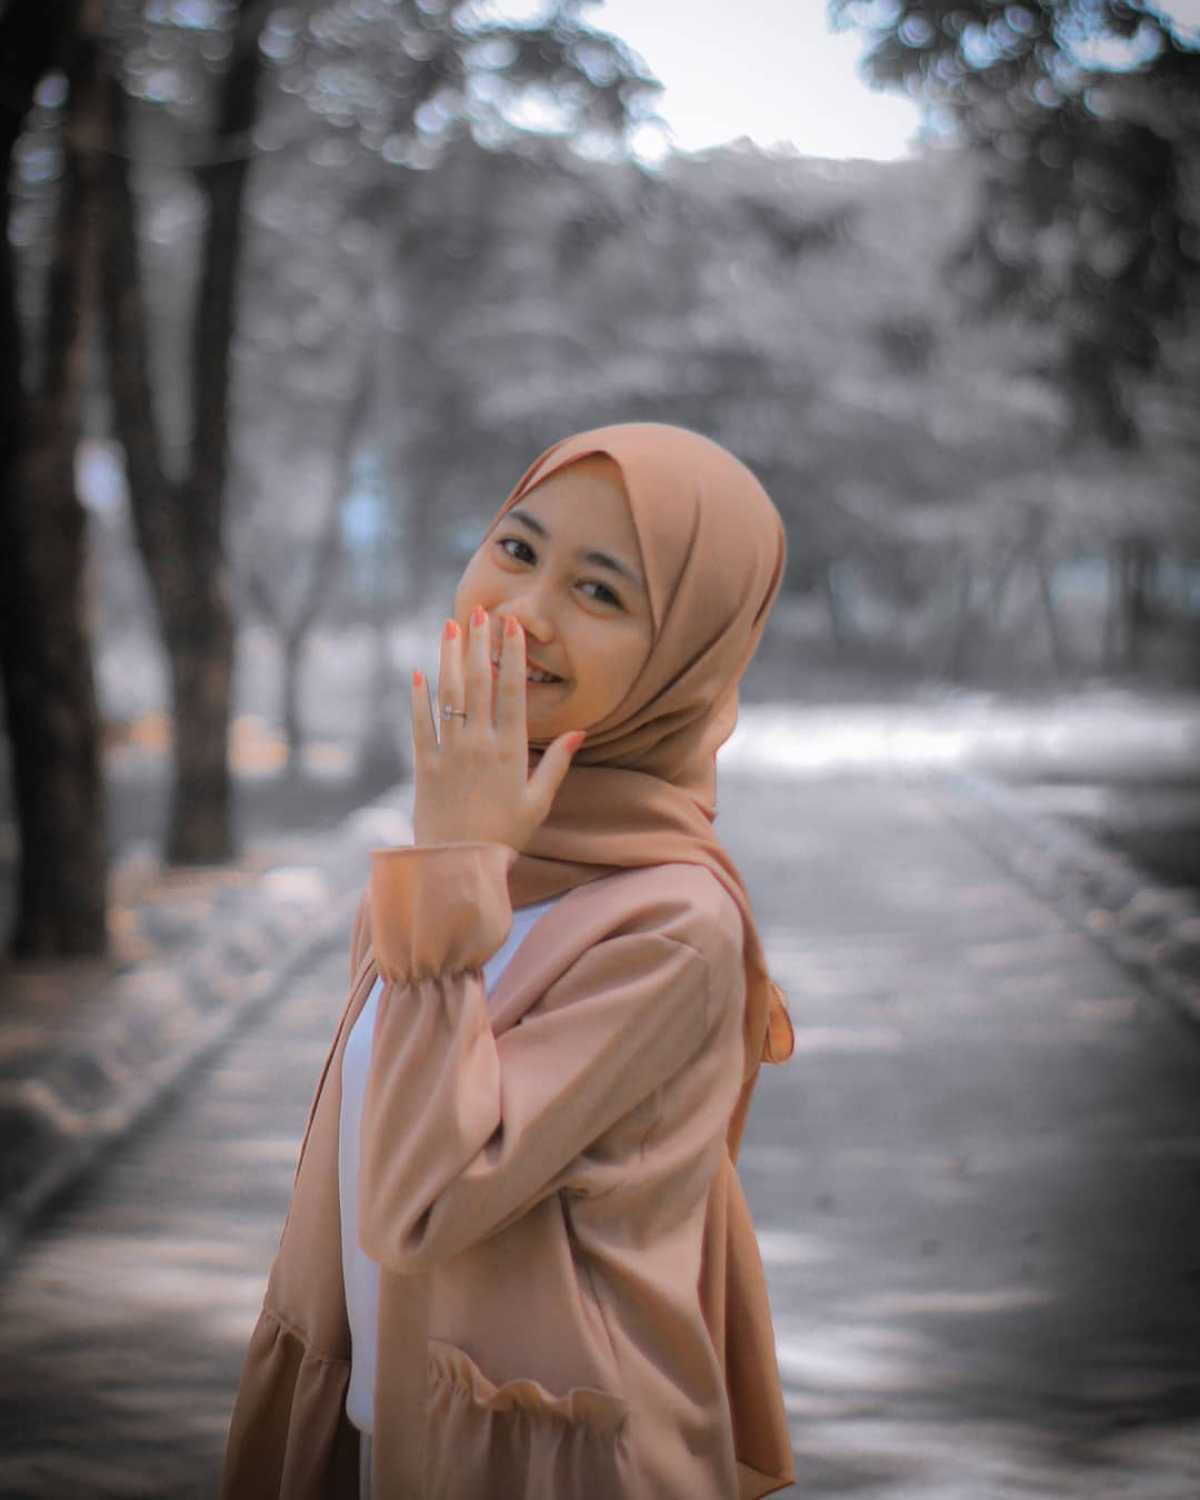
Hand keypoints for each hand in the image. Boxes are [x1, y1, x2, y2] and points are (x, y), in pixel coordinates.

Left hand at [410, 606, 583, 850]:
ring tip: (449, 627)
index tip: (512, 626)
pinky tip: (417, 672)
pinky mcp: (424, 765)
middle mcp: (480, 745)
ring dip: (449, 658)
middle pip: (480, 683)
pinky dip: (418, 697)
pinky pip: (420, 724)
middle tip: (479, 611)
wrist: (459, 865)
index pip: (513, 692)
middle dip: (479, 644)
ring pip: (449, 695)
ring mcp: (450, 753)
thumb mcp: (539, 802)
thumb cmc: (505, 835)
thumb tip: (580, 731)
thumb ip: (557, 764)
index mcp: (511, 751)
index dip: (513, 656)